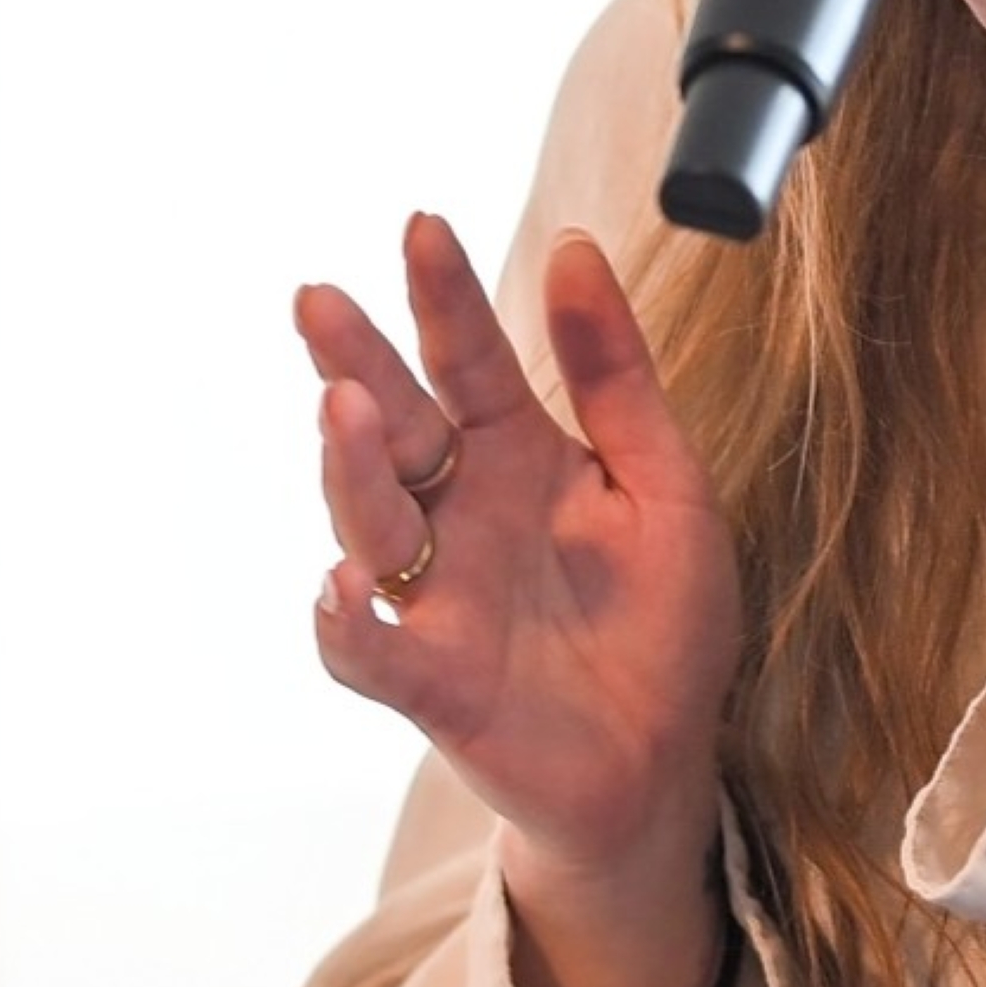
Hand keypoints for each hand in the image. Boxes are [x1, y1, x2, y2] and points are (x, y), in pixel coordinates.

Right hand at [297, 213, 740, 884]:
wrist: (666, 760)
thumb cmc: (663, 619)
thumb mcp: (663, 480)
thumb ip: (616, 373)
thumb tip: (572, 247)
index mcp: (520, 459)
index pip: (470, 362)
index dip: (445, 298)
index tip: (423, 226)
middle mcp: (464, 518)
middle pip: (394, 430)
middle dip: (355, 364)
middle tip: (319, 302)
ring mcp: (441, 598)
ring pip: (371, 523)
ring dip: (351, 469)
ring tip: (346, 409)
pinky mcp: (435, 684)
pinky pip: (371, 653)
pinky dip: (346, 623)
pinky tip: (344, 586)